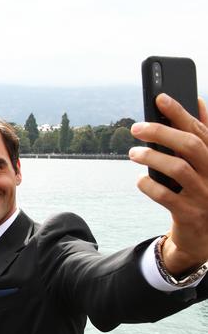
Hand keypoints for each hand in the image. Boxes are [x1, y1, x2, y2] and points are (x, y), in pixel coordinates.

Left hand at [130, 93, 207, 274]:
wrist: (204, 235)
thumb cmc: (202, 190)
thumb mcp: (207, 162)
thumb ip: (203, 134)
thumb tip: (198, 101)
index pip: (201, 129)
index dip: (180, 112)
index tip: (160, 98)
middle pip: (190, 145)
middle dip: (161, 132)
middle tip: (136, 128)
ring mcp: (205, 195)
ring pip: (177, 169)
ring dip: (151, 157)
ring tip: (133, 153)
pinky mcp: (190, 214)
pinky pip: (165, 196)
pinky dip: (148, 185)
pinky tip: (140, 180)